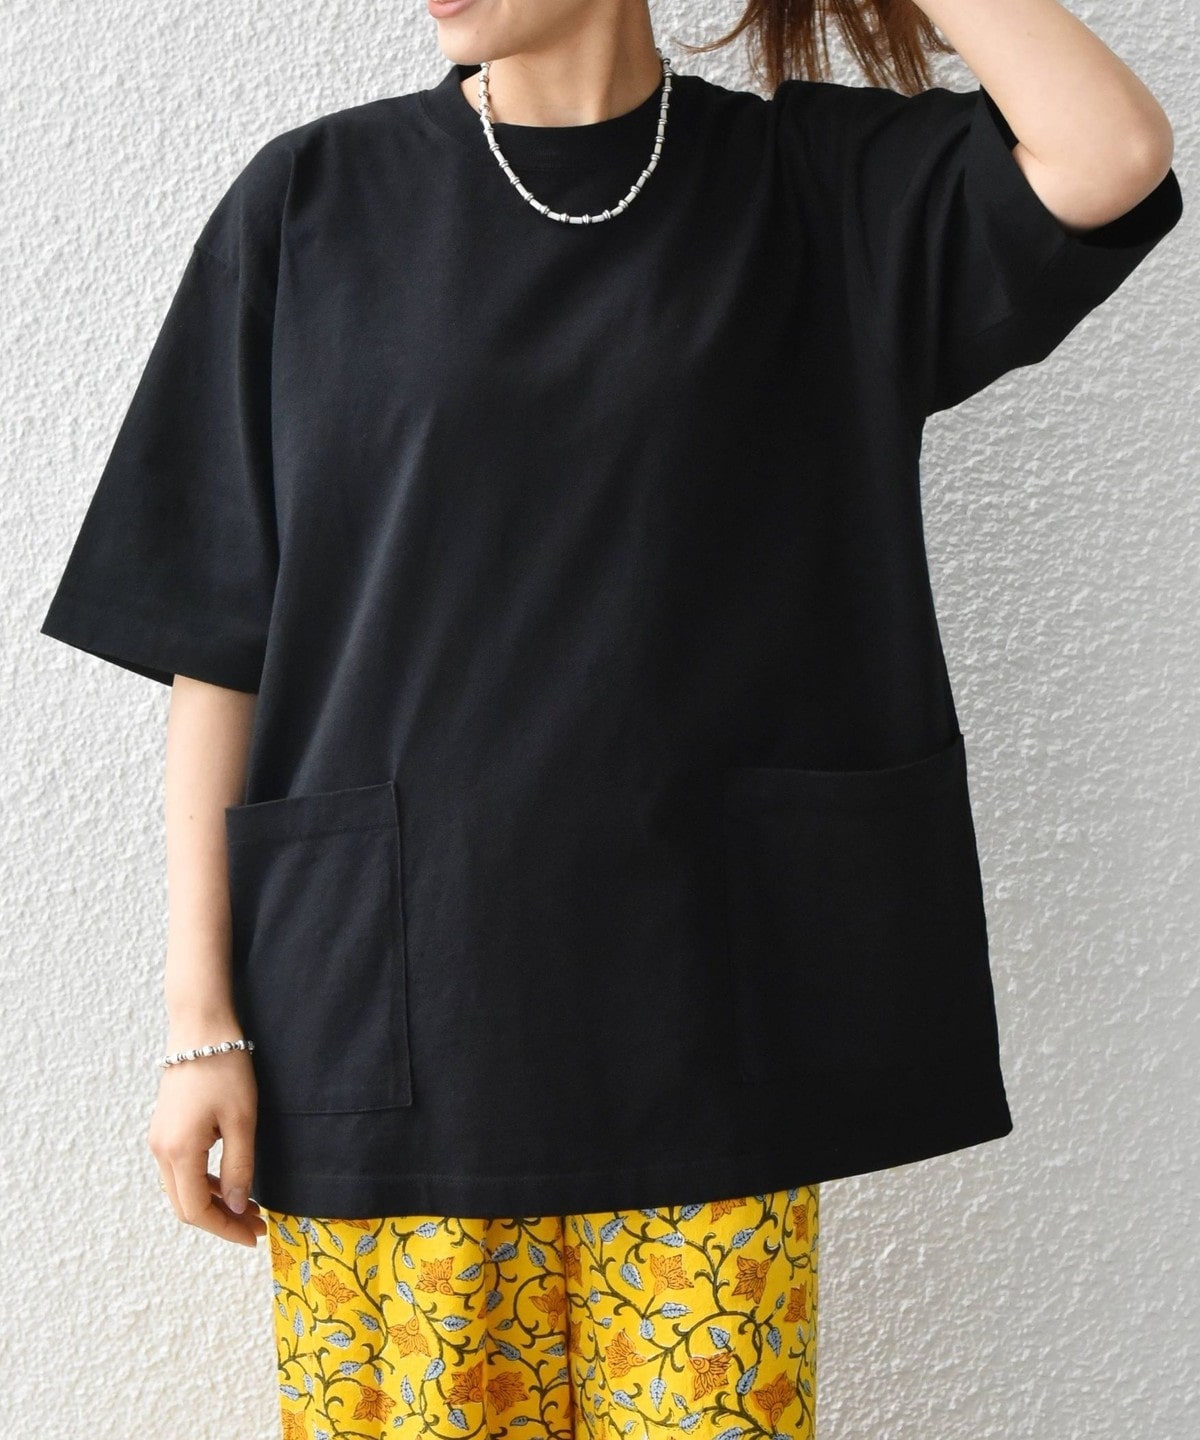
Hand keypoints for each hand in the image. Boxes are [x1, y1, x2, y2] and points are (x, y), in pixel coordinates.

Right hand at [148, 1032, 266, 1247]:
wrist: (201, 1030)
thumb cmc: (225, 1070)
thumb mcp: (242, 1120)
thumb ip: (239, 1167)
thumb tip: (238, 1207)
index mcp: (178, 1153)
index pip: (196, 1211)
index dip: (225, 1229)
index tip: (254, 1237)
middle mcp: (161, 1151)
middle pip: (186, 1206)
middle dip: (221, 1220)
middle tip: (256, 1225)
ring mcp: (160, 1140)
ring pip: (182, 1189)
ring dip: (214, 1203)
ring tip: (249, 1206)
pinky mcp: (166, 1130)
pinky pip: (181, 1170)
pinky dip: (204, 1183)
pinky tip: (230, 1182)